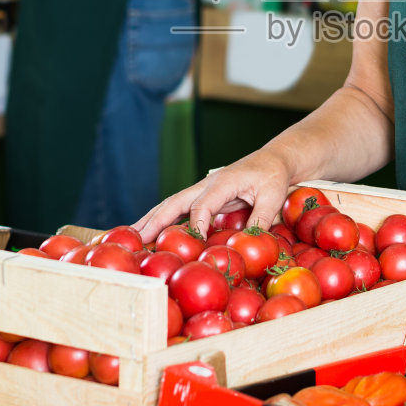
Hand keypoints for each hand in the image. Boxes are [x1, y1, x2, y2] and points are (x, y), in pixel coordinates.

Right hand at [133, 147, 295, 242]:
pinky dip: (163, 220)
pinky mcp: (204, 198)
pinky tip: (152, 233)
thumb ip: (261, 219)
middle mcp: (206, 185)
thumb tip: (244, 244)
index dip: (195, 225)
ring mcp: (202, 191)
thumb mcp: (273, 196)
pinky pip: (180, 210)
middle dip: (154, 220)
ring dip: (152, 220)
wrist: (273, 160)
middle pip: (174, 202)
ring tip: (132, 236)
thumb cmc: (273, 176)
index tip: (191, 244)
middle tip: (134, 237)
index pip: (202, 205)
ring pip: (172, 205)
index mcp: (222, 182)